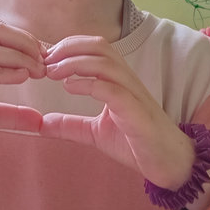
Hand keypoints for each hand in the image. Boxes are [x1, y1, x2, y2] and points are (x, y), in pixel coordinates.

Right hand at [0, 23, 46, 146]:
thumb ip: (9, 115)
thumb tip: (40, 122)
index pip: (1, 34)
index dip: (27, 41)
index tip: (48, 59)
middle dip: (26, 43)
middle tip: (46, 63)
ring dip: (18, 57)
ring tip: (38, 71)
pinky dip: (1, 73)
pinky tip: (20, 77)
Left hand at [38, 35, 194, 189]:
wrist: (168, 163)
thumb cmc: (136, 143)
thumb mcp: (95, 133)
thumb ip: (70, 125)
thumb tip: (41, 123)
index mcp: (118, 80)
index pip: (94, 47)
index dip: (68, 46)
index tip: (44, 58)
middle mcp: (127, 81)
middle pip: (99, 46)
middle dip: (68, 48)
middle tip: (45, 62)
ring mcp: (134, 95)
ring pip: (106, 63)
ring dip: (75, 63)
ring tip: (53, 73)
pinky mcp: (137, 114)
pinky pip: (114, 90)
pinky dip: (90, 84)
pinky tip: (70, 88)